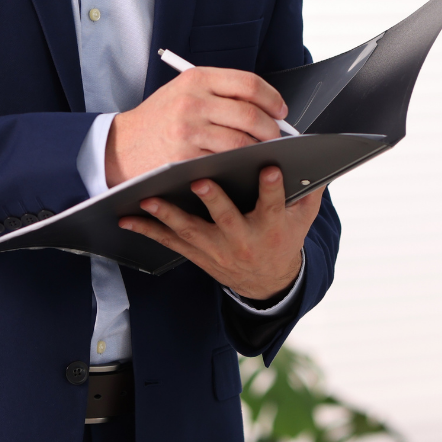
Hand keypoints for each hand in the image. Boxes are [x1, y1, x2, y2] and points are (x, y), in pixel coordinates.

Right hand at [104, 66, 287, 185]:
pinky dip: (239, 164)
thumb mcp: (183, 92)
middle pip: (250, 114)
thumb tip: (264, 106)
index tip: (280, 110)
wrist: (121, 145)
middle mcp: (193, 101)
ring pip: (241, 141)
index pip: (248, 84)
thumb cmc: (158, 119)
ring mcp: (189, 130)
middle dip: (271, 129)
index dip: (272, 98)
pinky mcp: (185, 156)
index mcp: (196, 79)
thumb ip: (220, 93)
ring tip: (261, 151)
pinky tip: (241, 165)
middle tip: (276, 136)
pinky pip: (224, 161)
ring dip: (258, 149)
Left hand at [118, 167, 321, 301]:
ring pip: (191, 231)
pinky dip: (147, 230)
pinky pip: (169, 242)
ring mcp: (217, 249)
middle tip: (200, 181)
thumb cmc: (283, 237)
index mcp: (271, 226)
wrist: (267, 281)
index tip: (270, 167)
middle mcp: (242, 239)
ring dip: (168, 215)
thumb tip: (315, 161)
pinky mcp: (197, 254)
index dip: (272, 187)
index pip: (273, 204)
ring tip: (148, 198)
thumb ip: (309, 190)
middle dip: (214, 200)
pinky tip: (127, 217)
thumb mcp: (303, 218)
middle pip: (227, 218)